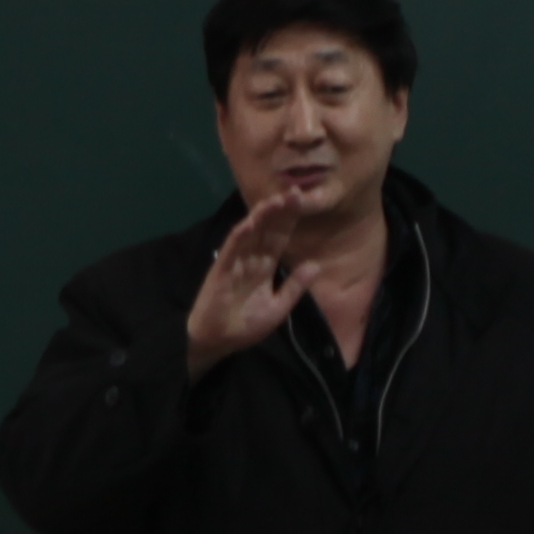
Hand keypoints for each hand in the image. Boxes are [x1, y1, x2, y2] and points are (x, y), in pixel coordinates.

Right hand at [182, 188, 314, 376]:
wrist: (217, 342)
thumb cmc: (244, 326)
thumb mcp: (277, 307)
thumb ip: (295, 286)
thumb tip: (316, 265)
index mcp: (265, 265)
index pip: (279, 237)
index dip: (290, 220)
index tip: (304, 200)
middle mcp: (251, 258)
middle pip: (267, 230)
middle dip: (280, 211)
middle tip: (295, 191)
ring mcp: (236, 262)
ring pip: (250, 233)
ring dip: (262, 216)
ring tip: (276, 200)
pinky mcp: (222, 270)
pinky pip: (231, 250)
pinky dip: (239, 236)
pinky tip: (249, 223)